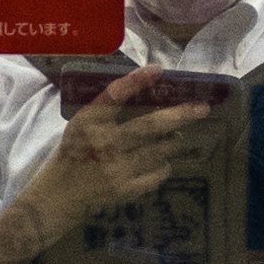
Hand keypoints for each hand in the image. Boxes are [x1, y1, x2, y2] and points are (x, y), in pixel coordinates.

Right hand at [24, 64, 213, 228]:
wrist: (61, 194)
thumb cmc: (75, 152)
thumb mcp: (83, 123)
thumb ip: (109, 108)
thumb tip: (146, 86)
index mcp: (89, 122)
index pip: (113, 95)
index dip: (136, 81)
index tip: (157, 69)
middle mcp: (104, 144)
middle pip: (149, 125)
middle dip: (180, 115)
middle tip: (202, 108)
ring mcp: (116, 169)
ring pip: (158, 150)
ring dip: (174, 141)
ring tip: (179, 136)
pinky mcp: (125, 189)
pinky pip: (156, 174)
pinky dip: (164, 166)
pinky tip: (163, 161)